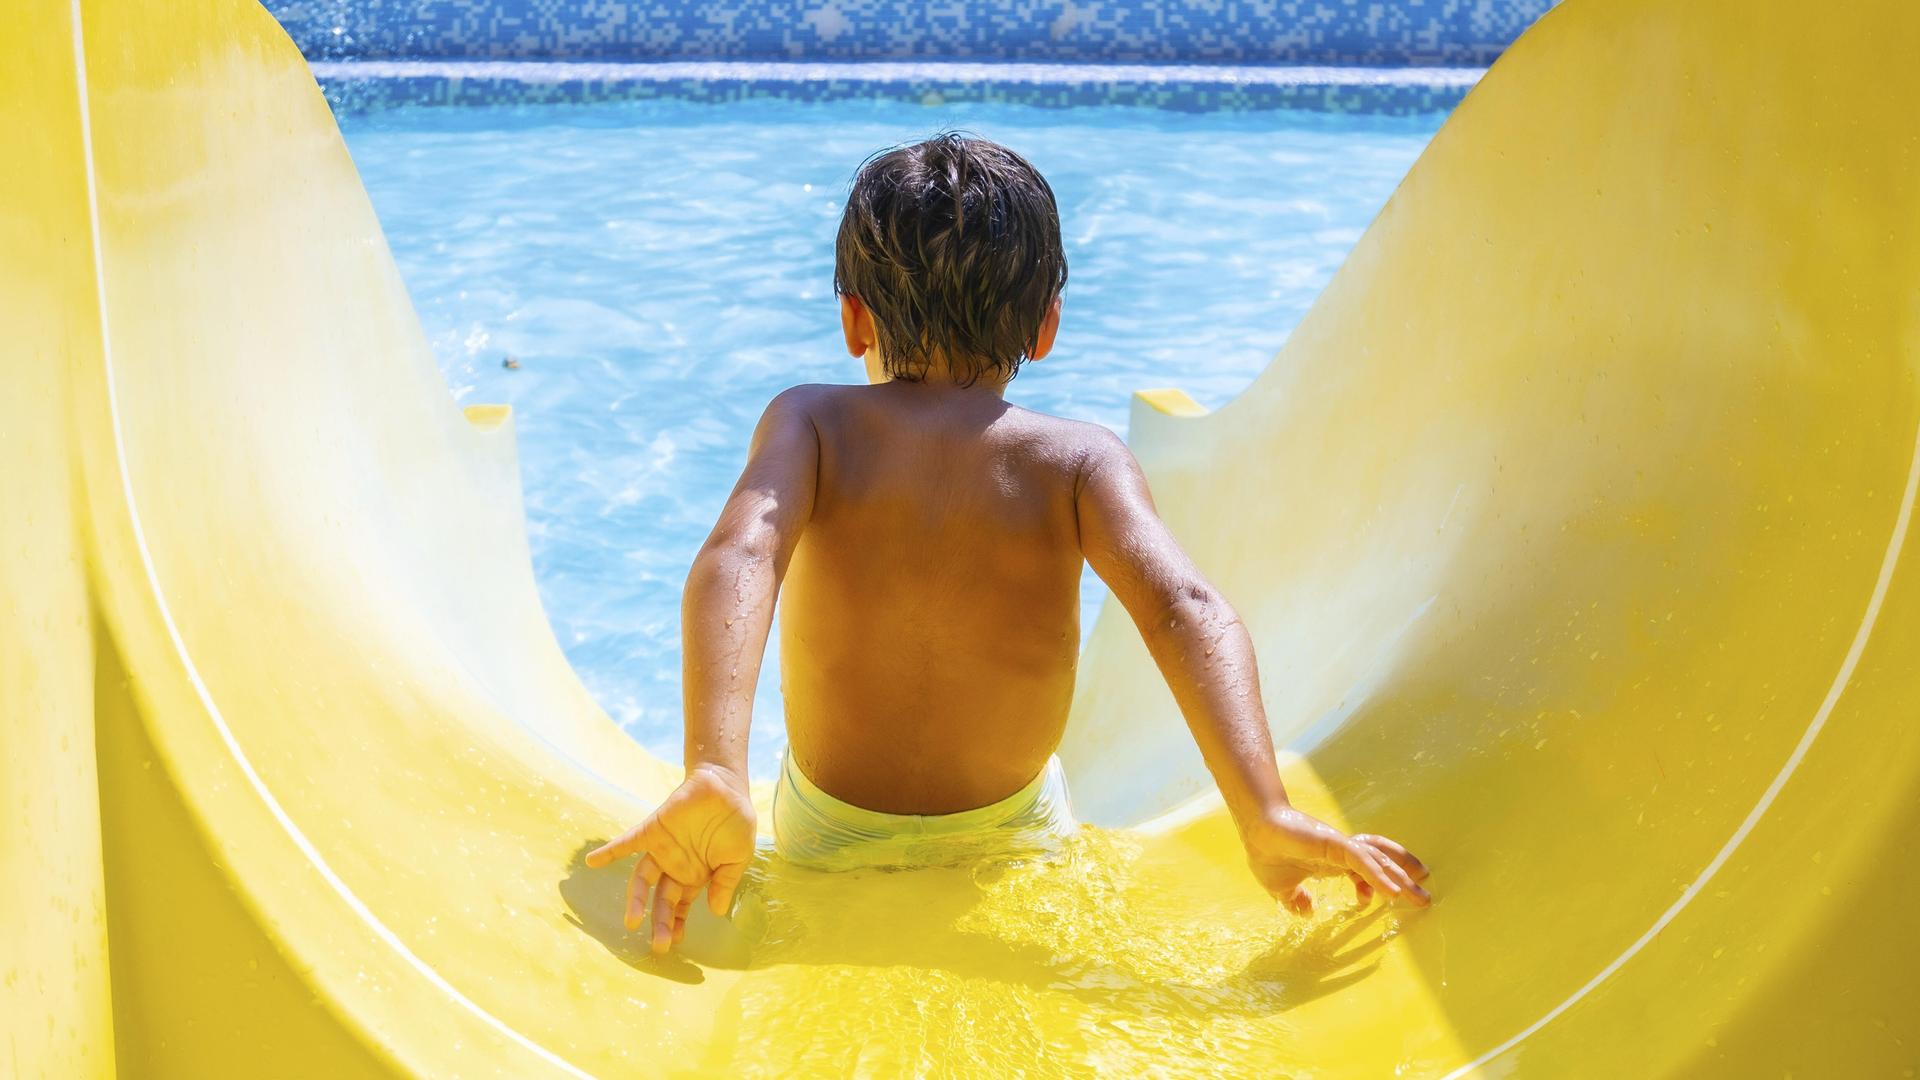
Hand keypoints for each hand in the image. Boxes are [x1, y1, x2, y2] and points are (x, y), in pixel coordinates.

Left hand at [586, 764, 756, 953]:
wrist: (725, 786)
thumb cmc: (735, 822)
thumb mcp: (737, 858)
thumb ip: (725, 883)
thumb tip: (716, 912)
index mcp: (695, 876)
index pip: (680, 906)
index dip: (675, 924)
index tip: (674, 942)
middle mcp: (674, 867)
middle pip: (662, 900)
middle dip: (661, 923)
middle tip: (660, 945)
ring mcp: (661, 850)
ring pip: (643, 880)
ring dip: (637, 900)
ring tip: (632, 921)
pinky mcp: (652, 831)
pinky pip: (627, 843)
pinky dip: (610, 852)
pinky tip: (592, 862)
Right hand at [1243, 807, 1430, 914]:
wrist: (1255, 832)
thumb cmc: (1267, 853)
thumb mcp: (1282, 887)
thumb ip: (1294, 899)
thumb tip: (1305, 911)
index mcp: (1333, 860)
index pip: (1364, 870)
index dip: (1375, 884)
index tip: (1368, 903)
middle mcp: (1342, 851)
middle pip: (1382, 863)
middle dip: (1405, 880)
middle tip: (1424, 898)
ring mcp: (1341, 846)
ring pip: (1379, 861)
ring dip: (1401, 878)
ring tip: (1420, 895)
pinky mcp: (1334, 843)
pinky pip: (1362, 861)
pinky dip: (1379, 876)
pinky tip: (1391, 893)